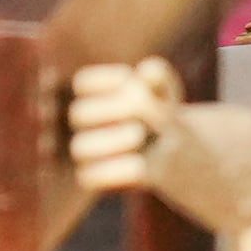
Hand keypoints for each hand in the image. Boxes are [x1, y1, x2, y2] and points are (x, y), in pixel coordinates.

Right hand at [68, 57, 182, 190]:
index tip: (136, 83)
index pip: (84, 82)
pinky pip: (89, 178)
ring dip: (113, 141)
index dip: (109, 81)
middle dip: (113, 110)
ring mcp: (87, 150)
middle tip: (143, 113)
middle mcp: (83, 123)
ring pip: (81, 147)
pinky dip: (117, 171)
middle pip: (80, 113)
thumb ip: (159, 78)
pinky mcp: (93, 176)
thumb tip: (148, 72)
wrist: (171, 148)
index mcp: (92, 95)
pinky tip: (142, 164)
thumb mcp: (166, 93)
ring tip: (139, 135)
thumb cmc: (162, 113)